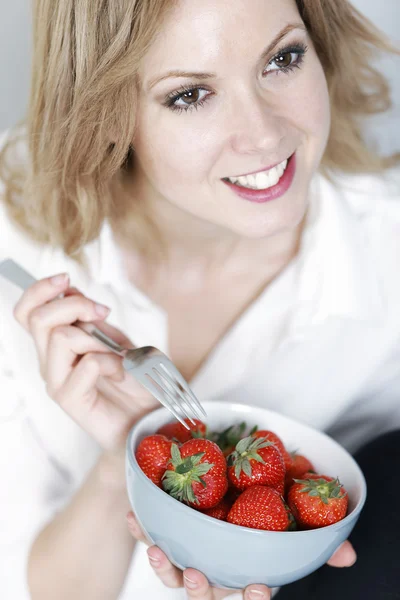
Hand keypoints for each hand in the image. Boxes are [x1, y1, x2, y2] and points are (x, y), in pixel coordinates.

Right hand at [13, 272, 158, 450]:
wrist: (148, 415)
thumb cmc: (134, 378)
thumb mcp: (115, 336)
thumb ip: (91, 317)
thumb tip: (70, 291)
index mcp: (56, 343)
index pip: (27, 312)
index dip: (39, 290)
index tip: (67, 279)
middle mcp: (50, 361)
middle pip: (37, 318)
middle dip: (74, 304)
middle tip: (101, 313)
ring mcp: (58, 381)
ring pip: (59, 337)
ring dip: (96, 337)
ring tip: (116, 353)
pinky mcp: (71, 400)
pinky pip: (86, 364)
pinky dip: (110, 361)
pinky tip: (120, 372)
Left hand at [127, 510, 356, 599]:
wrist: (226, 486)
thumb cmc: (261, 515)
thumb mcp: (290, 523)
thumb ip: (316, 538)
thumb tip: (348, 553)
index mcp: (244, 570)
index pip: (250, 593)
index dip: (253, 597)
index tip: (257, 585)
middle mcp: (215, 568)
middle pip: (204, 591)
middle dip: (197, 588)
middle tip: (194, 573)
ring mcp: (190, 552)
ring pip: (174, 571)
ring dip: (163, 565)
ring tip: (156, 550)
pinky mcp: (169, 531)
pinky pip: (152, 535)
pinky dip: (141, 529)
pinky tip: (135, 516)